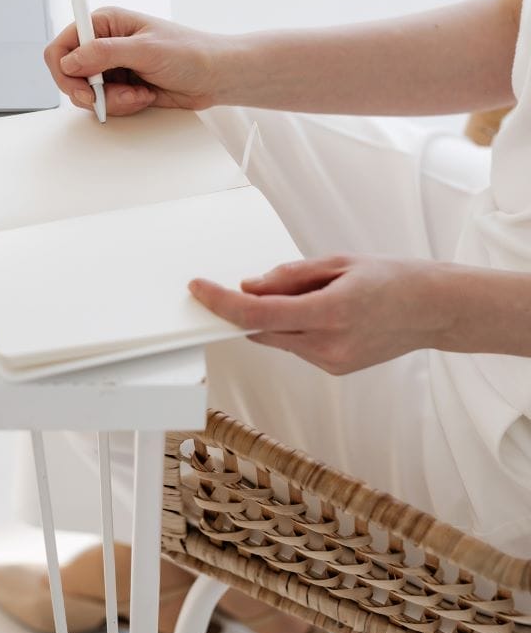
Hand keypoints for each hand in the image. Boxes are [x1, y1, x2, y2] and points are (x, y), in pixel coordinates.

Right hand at [44, 7, 236, 115]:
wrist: (215, 75)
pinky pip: (106, 104)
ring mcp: (113, 67)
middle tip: (113, 96)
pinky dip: (123, 106)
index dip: (64, 69)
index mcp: (105, 23)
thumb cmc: (189, 52)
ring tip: (139, 93)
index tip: (82, 86)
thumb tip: (70, 62)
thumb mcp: (145, 50)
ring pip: (87, 94)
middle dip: (92, 92)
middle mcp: (104, 44)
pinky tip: (144, 96)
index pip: (62, 45)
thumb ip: (103, 54)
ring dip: (112, 101)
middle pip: (70, 75)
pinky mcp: (122, 87)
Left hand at [189, 255, 447, 374]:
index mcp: (331, 311)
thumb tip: (249, 286)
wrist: (433, 310)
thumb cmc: (392, 278)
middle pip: (262, 329)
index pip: (258, 312)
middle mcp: (329, 344)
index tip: (199, 289)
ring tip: (316, 293)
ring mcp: (332, 362)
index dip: (222, 303)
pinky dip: (294, 328)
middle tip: (247, 284)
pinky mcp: (335, 369)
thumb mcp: (338, 263)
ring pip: (277, 339)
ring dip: (274, 317)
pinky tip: (323, 312)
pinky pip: (296, 347)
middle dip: (244, 307)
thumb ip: (290, 276)